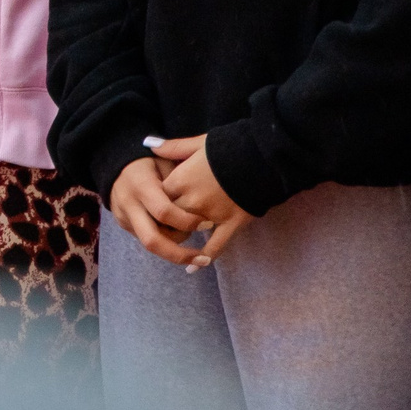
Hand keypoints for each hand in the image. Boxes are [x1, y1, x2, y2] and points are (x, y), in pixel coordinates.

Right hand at [109, 154, 206, 267]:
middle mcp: (128, 205)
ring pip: (151, 244)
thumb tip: (202, 203)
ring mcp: (123, 218)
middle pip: (152, 241)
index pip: (164, 212)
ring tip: (195, 248)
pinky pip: (147, 238)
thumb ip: (180, 181)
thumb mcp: (166, 161)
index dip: (188, 221)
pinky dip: (165, 240)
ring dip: (175, 248)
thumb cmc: (149, 160)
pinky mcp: (123, 225)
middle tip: (204, 260)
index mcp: (140, 185)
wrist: (114, 163)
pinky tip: (178, 234)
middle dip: (180, 254)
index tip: (208, 224)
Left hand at [155, 134, 255, 265]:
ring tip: (178, 237)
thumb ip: (171, 148)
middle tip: (165, 221)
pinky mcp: (232, 224)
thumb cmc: (227, 147)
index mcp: (180, 180)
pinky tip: (195, 266)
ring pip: (187, 232)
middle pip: (168, 218)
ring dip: (182, 234)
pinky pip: (216, 246)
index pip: (156, 198)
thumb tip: (149, 144)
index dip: (155, 201)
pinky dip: (206, 257)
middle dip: (166, 220)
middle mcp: (191, 200)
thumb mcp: (196, 143)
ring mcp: (212, 214)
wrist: (261, 157)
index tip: (155, 202)